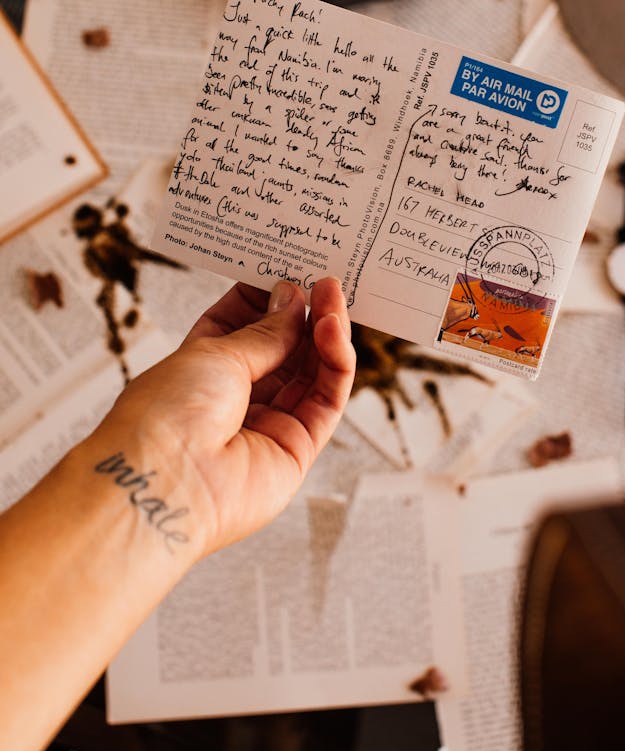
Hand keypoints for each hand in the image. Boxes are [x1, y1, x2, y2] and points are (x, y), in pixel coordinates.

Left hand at [92, 278, 355, 557]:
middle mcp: (236, 398)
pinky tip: (332, 329)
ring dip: (325, 330)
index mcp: (203, 369)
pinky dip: (335, 362)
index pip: (243, 324)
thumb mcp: (214, 352)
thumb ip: (266, 330)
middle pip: (284, 347)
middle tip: (323, 277)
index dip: (268, 296)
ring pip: (312, 370)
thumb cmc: (166, 415)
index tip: (289, 267)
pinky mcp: (297, 448)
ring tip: (333, 294)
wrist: (163, 484)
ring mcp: (268, 424)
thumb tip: (294, 298)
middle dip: (305, 311)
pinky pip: (327, 398)